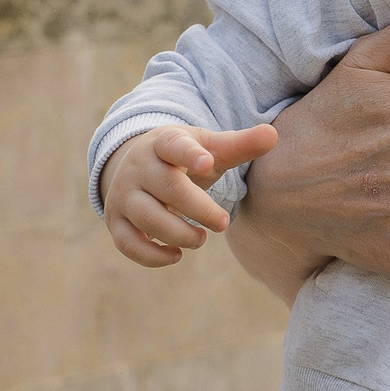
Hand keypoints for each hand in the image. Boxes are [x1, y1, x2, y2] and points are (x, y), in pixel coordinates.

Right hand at [103, 123, 279, 266]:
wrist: (138, 165)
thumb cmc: (184, 158)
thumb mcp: (209, 147)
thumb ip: (240, 144)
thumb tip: (272, 134)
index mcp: (164, 143)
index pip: (174, 145)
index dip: (190, 153)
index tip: (208, 162)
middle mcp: (139, 168)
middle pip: (167, 189)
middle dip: (199, 209)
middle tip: (224, 222)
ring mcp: (124, 196)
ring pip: (148, 218)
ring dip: (180, 234)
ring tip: (202, 238)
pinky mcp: (117, 222)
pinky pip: (128, 244)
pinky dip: (152, 256)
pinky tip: (177, 255)